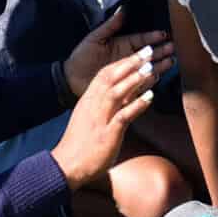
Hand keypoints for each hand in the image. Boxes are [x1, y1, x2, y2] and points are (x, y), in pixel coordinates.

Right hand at [51, 46, 173, 189]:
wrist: (66, 165)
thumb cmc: (79, 144)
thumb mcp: (89, 119)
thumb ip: (103, 107)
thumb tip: (122, 99)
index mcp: (88, 100)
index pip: (104, 74)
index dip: (122, 62)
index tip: (137, 53)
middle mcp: (93, 105)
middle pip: (111, 78)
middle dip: (130, 63)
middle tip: (148, 51)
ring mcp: (100, 119)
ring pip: (116, 92)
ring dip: (134, 79)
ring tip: (151, 68)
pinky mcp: (107, 134)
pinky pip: (123, 116)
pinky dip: (137, 105)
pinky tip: (150, 97)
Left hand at [63, 8, 171, 98]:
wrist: (71, 78)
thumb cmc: (81, 57)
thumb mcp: (95, 38)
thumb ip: (110, 25)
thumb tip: (123, 9)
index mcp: (122, 45)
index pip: (142, 39)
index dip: (153, 37)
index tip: (164, 35)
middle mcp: (128, 58)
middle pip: (149, 54)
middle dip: (161, 50)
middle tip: (173, 48)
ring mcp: (128, 72)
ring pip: (148, 67)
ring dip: (160, 64)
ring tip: (172, 61)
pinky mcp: (126, 85)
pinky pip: (140, 82)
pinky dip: (149, 80)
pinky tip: (158, 76)